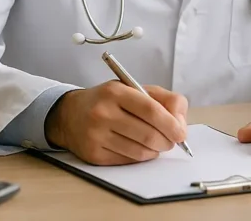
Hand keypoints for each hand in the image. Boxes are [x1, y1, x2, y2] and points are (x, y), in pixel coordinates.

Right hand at [44, 81, 187, 165]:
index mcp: (115, 92)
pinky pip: (128, 161)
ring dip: (154, 151)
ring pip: (140, 152)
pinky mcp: (94, 154)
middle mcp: (103, 113)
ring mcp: (96, 135)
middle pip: (148, 135)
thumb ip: (162, 99)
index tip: (181, 133)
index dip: (171, 124)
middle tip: (171, 140)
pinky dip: (139, 157)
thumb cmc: (108, 101)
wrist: (69, 115)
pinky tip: (136, 147)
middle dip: (167, 141)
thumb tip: (180, 123)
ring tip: (154, 143)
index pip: (151, 110)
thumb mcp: (132, 88)